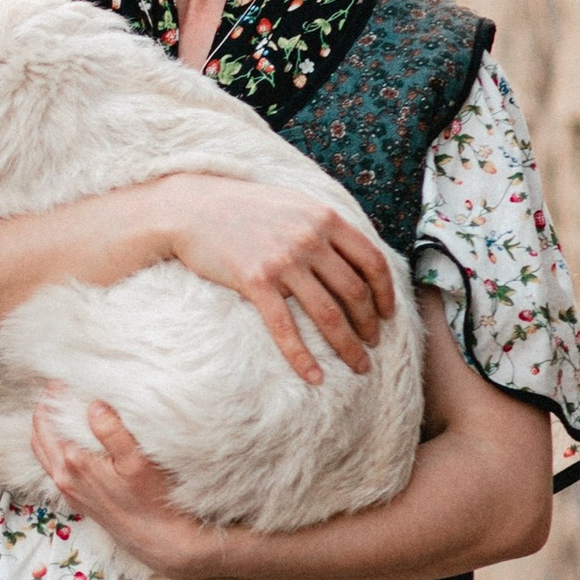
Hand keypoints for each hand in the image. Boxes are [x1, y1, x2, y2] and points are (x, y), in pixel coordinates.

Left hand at [32, 393, 239, 579]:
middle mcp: (64, 477)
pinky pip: (53, 465)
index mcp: (72, 464)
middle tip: (59, 387)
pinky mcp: (77, 497)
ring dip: (47, 427)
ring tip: (61, 407)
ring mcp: (68, 488)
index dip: (54, 395)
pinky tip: (70, 437)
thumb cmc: (153, 500)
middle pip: (40, 434)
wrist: (160, 540)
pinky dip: (53, 446)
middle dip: (45, 408)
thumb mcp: (137, 461)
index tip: (63, 376)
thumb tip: (93, 405)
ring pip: (43, 452)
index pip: (48, 421)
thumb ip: (112, 432)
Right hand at [157, 175, 392, 385]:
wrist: (192, 209)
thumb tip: (353, 253)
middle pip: (354, 292)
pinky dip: (302, 357)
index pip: (372, 261)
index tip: (387, 314)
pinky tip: (314, 376)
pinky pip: (285, 328)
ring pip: (329, 314)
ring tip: (358, 365)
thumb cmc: (243, 207)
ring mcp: (283, 261)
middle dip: (369, 325)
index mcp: (325, 218)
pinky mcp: (255, 282)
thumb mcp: (294, 203)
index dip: (385, 293)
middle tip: (372, 345)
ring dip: (348, 346)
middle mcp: (309, 239)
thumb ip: (324, 224)